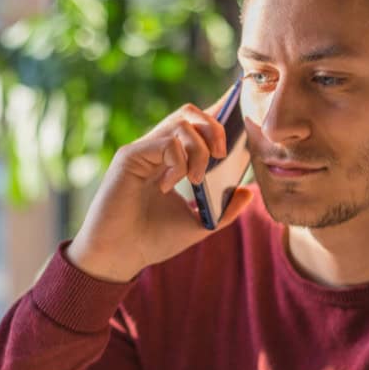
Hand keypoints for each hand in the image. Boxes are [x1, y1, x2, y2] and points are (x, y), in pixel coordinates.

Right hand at [66, 92, 254, 282]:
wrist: (120, 256)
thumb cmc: (153, 240)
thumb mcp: (200, 224)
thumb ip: (225, 210)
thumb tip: (248, 192)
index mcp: (172, 160)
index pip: (197, 125)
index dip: (219, 117)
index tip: (239, 123)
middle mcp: (157, 150)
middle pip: (190, 113)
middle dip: (215, 127)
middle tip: (222, 155)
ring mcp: (143, 150)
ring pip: (182, 122)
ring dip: (200, 149)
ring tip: (195, 179)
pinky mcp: (129, 156)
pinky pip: (167, 142)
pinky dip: (178, 162)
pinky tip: (167, 185)